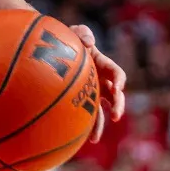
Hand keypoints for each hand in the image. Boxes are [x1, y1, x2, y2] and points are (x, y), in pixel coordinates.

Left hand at [69, 25, 125, 142]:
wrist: (50, 48)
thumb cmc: (64, 38)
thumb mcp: (74, 31)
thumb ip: (83, 32)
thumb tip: (90, 43)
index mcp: (102, 65)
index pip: (116, 73)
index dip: (119, 80)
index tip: (117, 88)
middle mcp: (100, 81)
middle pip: (115, 97)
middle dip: (119, 106)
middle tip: (116, 116)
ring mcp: (90, 92)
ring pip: (100, 111)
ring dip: (100, 125)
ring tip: (94, 138)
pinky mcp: (77, 100)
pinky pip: (83, 114)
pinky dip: (82, 125)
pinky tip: (75, 136)